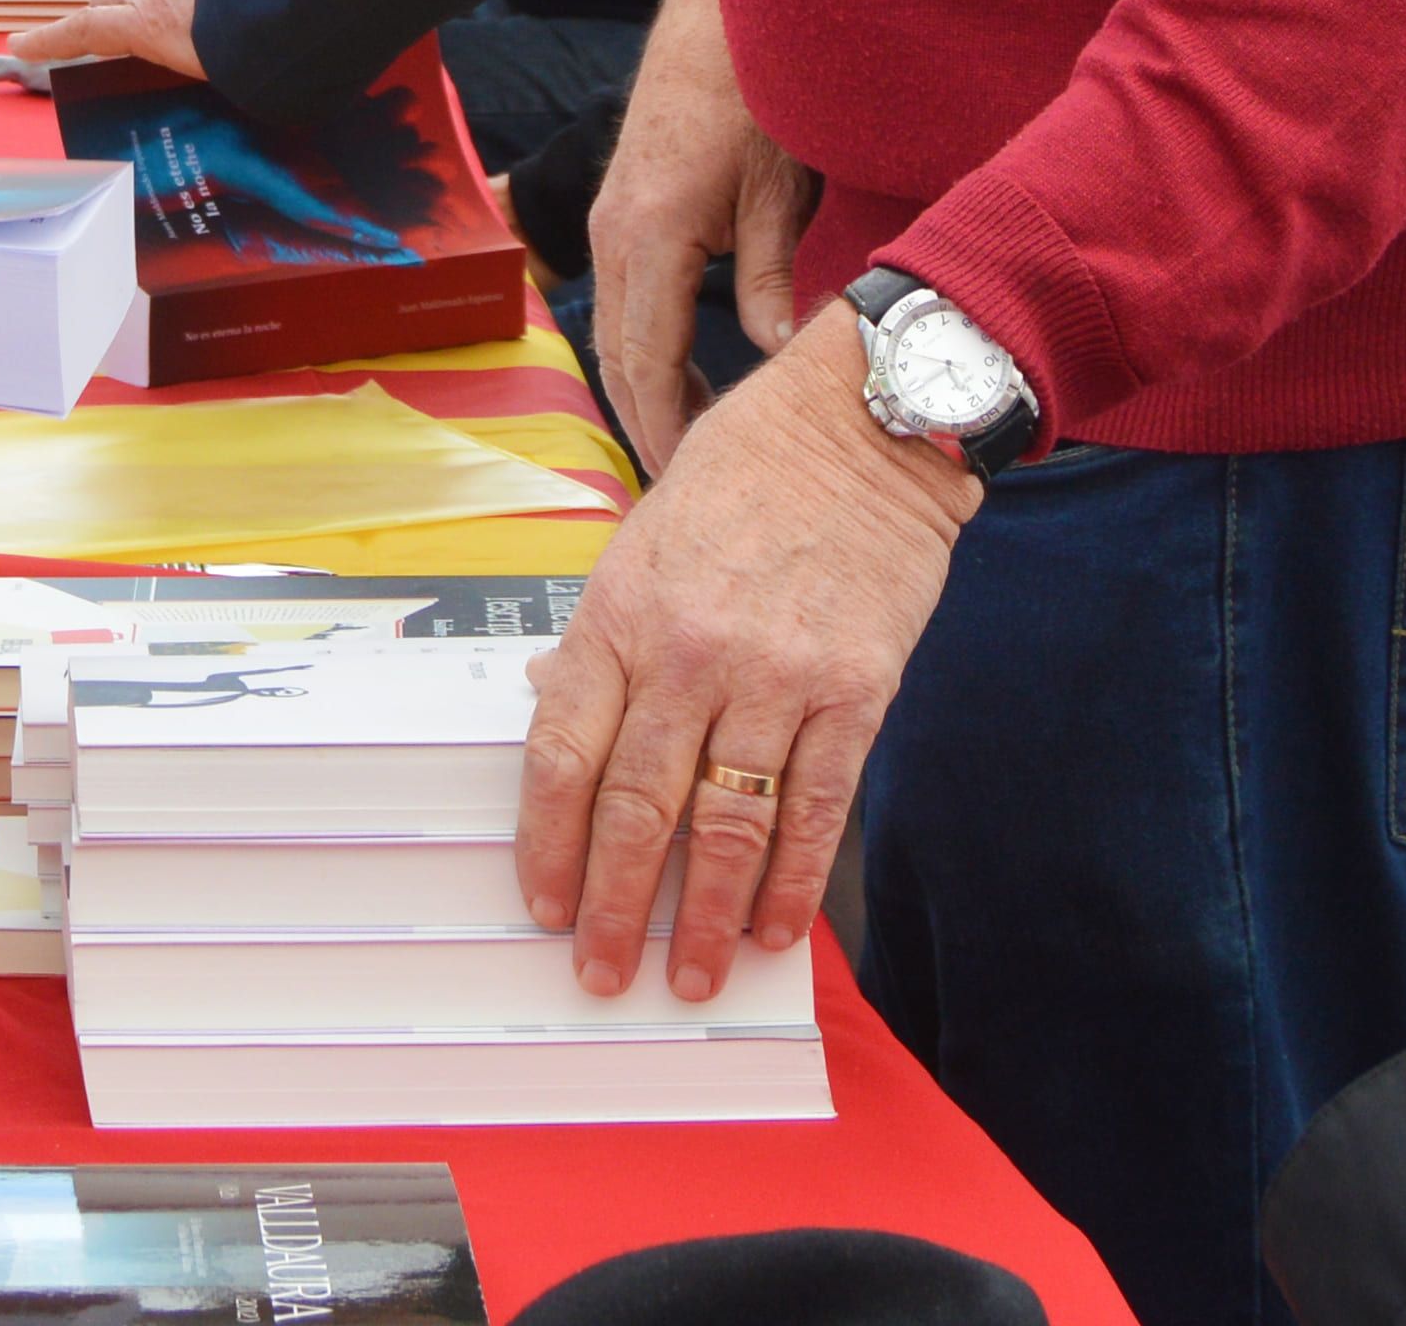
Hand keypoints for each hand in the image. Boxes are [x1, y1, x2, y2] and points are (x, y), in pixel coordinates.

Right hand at [2, 0, 216, 80]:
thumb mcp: (213, 75)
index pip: (85, 30)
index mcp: (147, 23)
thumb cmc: (251, 49)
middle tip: (97, 30)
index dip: (50, 40)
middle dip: (97, 13)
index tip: (19, 44)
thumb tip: (204, 86)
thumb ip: (194, 72)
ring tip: (164, 8)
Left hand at [517, 304, 968, 996]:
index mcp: (621, 612)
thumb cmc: (743, 476)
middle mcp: (690, 652)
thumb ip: (607, 635)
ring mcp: (776, 676)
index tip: (543, 905)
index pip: (564, 751)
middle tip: (604, 974)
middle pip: (639, 806)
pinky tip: (777, 929)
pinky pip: (817, 806)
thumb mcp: (642, 538)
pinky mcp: (855, 692)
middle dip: (618, 904)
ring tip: (694, 979)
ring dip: (708, 916)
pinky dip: (794, 878)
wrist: (862, 428)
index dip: (549, 841)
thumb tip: (556, 711)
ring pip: (729, 823)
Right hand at [587, 0, 818, 467]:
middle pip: (620, 359)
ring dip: (645, 392)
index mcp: (651, 236)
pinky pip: (625, 303)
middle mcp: (615, 236)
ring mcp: (609, 225)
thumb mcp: (779, 193)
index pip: (646, 360)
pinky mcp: (620, 216)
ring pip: (617, 334)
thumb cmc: (753, 99)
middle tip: (683, 489)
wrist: (714, 23)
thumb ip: (769, 278)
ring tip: (685, 450)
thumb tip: (777, 357)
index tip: (686, 480)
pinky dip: (645, 351)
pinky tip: (680, 379)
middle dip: (648, 425)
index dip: (665, 427)